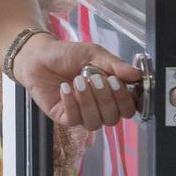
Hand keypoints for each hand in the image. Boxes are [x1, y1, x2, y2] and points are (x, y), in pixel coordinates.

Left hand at [13, 37, 141, 129]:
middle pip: (114, 118)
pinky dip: (71, 103)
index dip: (125, 99)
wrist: (38, 56)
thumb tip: (136, 74)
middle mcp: (100, 107)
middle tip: (97, 79)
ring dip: (88, 102)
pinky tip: (64, 88)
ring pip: (95, 122)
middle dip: (107, 99)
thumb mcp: (93, 54)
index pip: (129, 108)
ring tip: (79, 81)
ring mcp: (82, 114)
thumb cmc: (68, 55)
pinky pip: (74, 119)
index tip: (116, 81)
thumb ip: (115, 64)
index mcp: (112, 93)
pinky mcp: (64, 117)